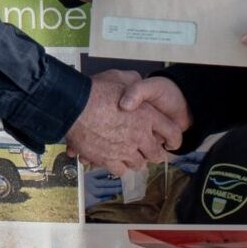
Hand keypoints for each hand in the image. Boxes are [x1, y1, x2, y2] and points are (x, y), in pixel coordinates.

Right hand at [66, 70, 181, 174]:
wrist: (72, 105)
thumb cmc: (95, 90)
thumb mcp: (120, 77)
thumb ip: (133, 82)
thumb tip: (137, 82)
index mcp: (147, 116)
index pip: (172, 133)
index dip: (174, 139)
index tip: (170, 142)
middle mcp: (139, 135)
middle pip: (156, 154)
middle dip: (154, 154)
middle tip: (150, 152)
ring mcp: (124, 150)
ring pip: (138, 164)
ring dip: (136, 160)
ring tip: (131, 156)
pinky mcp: (107, 160)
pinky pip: (120, 170)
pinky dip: (119, 167)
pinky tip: (115, 161)